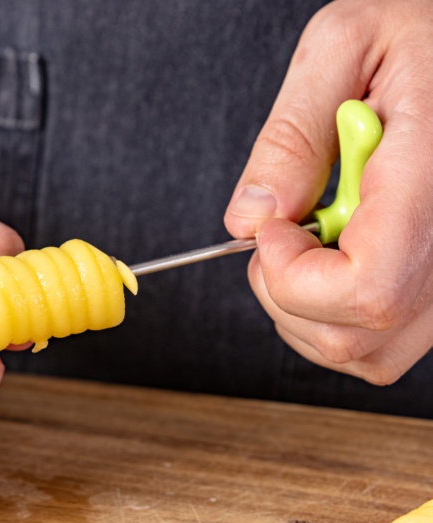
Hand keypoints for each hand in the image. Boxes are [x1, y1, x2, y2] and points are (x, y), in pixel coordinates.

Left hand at [223, 0, 432, 384]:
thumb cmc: (422, 28)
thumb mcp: (344, 44)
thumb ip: (290, 136)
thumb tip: (247, 221)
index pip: (366, 290)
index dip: (294, 277)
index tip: (269, 231)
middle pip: (360, 335)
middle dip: (286, 294)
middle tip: (278, 234)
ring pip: (372, 351)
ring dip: (307, 310)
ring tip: (309, 238)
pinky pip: (387, 339)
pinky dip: (335, 315)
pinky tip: (333, 255)